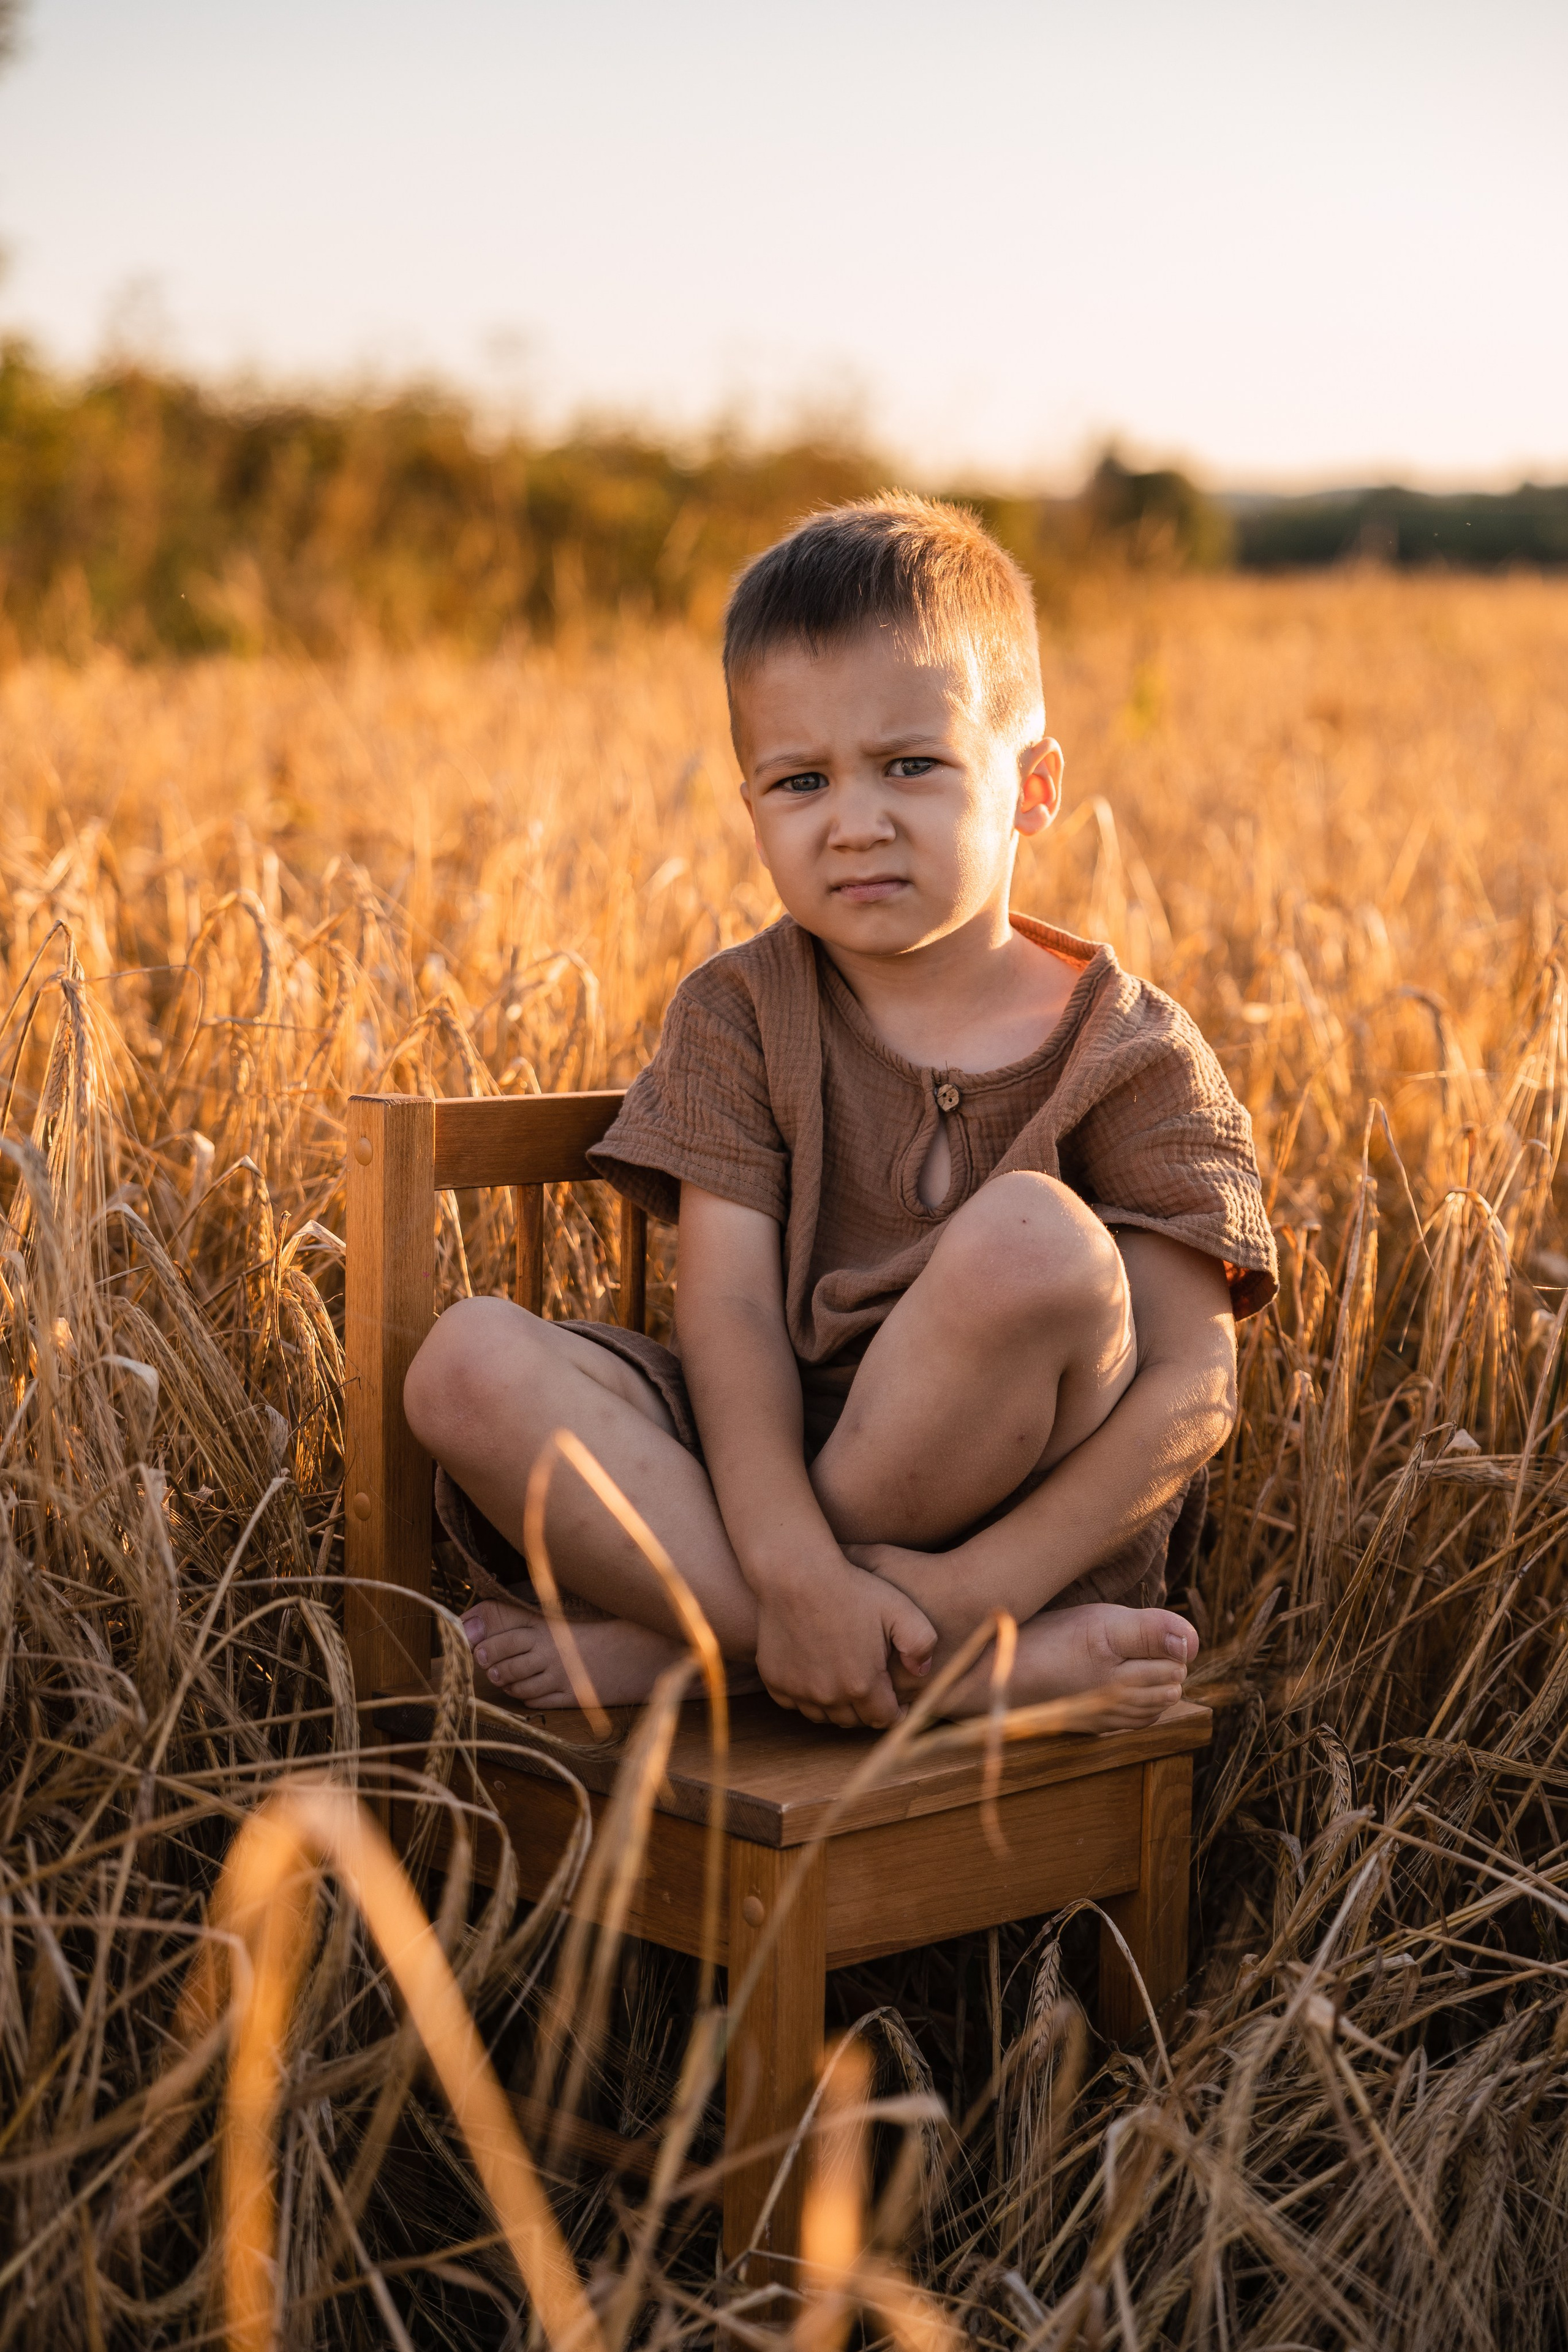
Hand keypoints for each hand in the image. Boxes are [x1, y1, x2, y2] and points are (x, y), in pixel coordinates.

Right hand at [752, 1558, 935, 1730]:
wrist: (796, 1574)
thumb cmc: (851, 1589)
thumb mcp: (900, 1608)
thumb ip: (921, 1644)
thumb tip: (922, 1671)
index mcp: (862, 1684)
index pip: (884, 1719)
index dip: (896, 1711)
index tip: (897, 1700)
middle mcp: (828, 1695)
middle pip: (854, 1720)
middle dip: (867, 1708)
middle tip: (871, 1687)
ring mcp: (798, 1690)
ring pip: (824, 1715)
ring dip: (837, 1705)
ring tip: (844, 1682)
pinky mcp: (775, 1680)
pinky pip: (795, 1703)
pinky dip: (806, 1696)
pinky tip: (815, 1675)